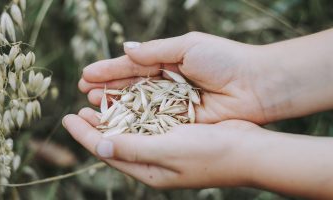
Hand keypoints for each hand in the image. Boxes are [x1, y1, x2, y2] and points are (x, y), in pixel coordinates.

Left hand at [62, 107, 259, 187]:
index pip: (107, 151)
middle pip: (115, 142)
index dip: (84, 135)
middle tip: (77, 110)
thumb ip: (133, 148)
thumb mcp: (168, 151)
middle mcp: (153, 162)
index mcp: (148, 171)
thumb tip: (98, 145)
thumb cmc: (210, 153)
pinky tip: (127, 103)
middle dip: (94, 127)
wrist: (249, 151)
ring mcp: (165, 149)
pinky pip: (147, 125)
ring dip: (112, 118)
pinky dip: (133, 114)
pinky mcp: (176, 136)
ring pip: (130, 132)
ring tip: (95, 104)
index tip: (66, 118)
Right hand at [79, 32, 272, 123]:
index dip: (109, 70)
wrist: (256, 85)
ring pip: (137, 105)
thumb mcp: (187, 46)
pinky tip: (116, 121)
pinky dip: (134, 121)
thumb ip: (154, 51)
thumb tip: (125, 49)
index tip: (86, 74)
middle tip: (84, 92)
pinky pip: (152, 122)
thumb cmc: (224, 60)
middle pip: (130, 86)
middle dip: (107, 88)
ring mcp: (172, 104)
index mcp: (167, 61)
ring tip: (93, 104)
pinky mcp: (180, 122)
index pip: (132, 66)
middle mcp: (166, 83)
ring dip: (115, 105)